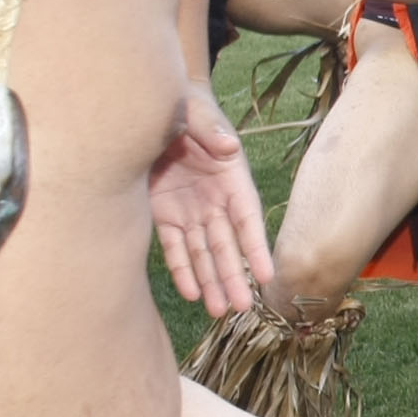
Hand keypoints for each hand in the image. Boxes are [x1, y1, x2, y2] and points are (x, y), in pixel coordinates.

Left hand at [152, 84, 273, 313]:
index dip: (256, 247)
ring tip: (218, 310)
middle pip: (227, 244)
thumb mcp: (196, 112)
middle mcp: (215, 200)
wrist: (150, 109)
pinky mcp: (165, 215)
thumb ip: (211, 129)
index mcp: (231, 178)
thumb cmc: (184, 106)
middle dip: (234, 275)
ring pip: (203, 253)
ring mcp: (190, 211)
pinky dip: (182, 270)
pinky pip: (174, 248)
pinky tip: (191, 293)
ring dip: (211, 281)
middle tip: (242, 308)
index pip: (247, 218)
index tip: (267, 275)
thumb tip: (229, 147)